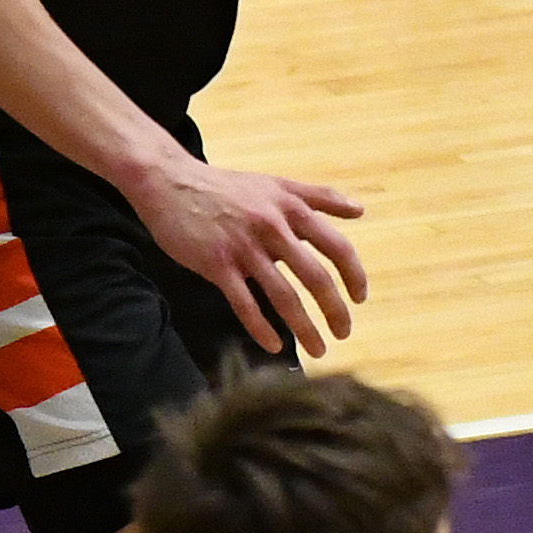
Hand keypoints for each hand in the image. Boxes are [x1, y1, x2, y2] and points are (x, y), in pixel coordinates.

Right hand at [120, 148, 370, 353]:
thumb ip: (319, 196)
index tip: (360, 298)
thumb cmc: (227, 187)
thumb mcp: (276, 183)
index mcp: (291, 209)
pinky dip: (261, 328)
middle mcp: (273, 228)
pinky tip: (274, 346)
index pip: (336, 246)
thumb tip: (360, 210)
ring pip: (283, 295)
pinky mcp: (216, 264)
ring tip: (318, 349)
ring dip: (304, 327)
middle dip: (334, 309)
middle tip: (344, 332)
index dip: (354, 275)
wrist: (172, 183)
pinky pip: (244, 303)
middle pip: (315, 276)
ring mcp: (244, 247)